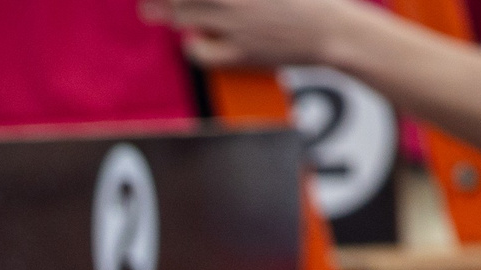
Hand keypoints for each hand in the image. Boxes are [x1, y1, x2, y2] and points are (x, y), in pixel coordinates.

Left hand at [140, 0, 351, 67]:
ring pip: (184, 15)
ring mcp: (237, 23)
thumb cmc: (307, 0)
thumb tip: (210, 0)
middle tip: (147, 1)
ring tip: (151, 11)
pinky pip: (200, 50)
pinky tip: (193, 38)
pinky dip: (191, 44)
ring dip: (165, 12)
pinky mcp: (240, 52)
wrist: (333, 31)